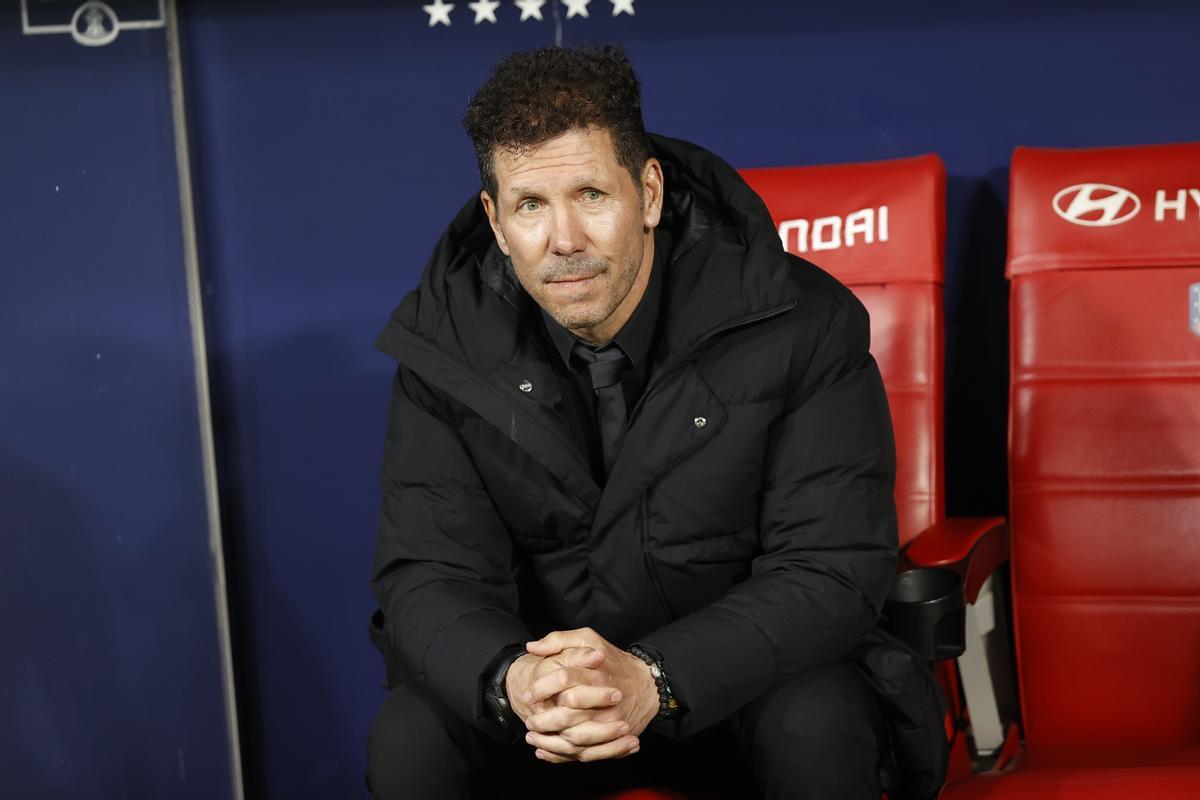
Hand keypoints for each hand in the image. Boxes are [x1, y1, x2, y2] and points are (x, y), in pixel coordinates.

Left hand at [521, 628, 658, 763]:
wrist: (647, 684)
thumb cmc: (613, 661)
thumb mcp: (588, 638)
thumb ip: (559, 640)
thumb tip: (531, 647)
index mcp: (596, 673)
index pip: (564, 680)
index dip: (541, 688)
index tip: (528, 694)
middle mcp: (604, 699)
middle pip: (568, 715)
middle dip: (543, 720)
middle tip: (529, 721)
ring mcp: (610, 722)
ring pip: (575, 739)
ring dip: (550, 742)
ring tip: (533, 737)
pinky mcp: (615, 738)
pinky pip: (588, 753)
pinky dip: (565, 756)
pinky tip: (547, 752)